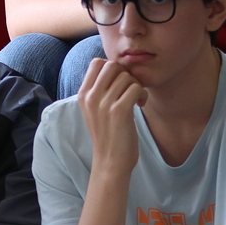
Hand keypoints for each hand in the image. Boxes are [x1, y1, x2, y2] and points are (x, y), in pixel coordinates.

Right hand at [78, 58, 145, 173]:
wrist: (110, 162)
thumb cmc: (107, 135)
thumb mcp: (95, 110)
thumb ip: (99, 90)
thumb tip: (115, 68)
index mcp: (83, 95)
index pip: (97, 63)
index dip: (113, 68)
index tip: (119, 83)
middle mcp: (91, 97)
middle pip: (112, 65)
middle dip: (126, 74)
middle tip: (130, 89)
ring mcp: (103, 104)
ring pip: (126, 76)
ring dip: (136, 85)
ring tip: (136, 99)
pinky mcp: (119, 111)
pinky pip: (135, 87)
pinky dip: (142, 94)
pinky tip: (141, 104)